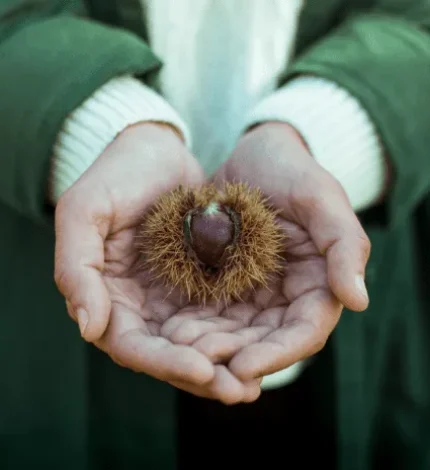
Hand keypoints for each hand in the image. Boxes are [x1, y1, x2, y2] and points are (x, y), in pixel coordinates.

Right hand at [54, 123, 260, 403]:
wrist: (156, 150)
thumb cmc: (116, 175)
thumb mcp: (84, 210)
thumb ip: (76, 267)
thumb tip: (89, 328)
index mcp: (108, 295)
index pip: (131, 344)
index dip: (162, 361)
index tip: (201, 369)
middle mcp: (140, 305)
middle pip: (168, 354)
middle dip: (202, 375)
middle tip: (239, 391)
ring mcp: (172, 297)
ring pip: (196, 344)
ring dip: (224, 366)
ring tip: (256, 383)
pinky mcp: (200, 285)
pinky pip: (219, 318)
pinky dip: (237, 336)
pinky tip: (263, 347)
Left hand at [189, 121, 369, 381]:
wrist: (254, 155)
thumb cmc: (293, 171)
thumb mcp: (322, 197)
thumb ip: (345, 244)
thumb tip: (359, 301)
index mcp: (317, 284)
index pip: (303, 333)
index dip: (277, 355)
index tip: (242, 366)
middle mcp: (284, 297)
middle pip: (263, 342)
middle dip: (233, 358)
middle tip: (198, 367)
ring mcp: (252, 292)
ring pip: (232, 334)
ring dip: (207, 348)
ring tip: (177, 352)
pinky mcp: (223, 283)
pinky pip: (208, 313)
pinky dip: (193, 325)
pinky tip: (169, 331)